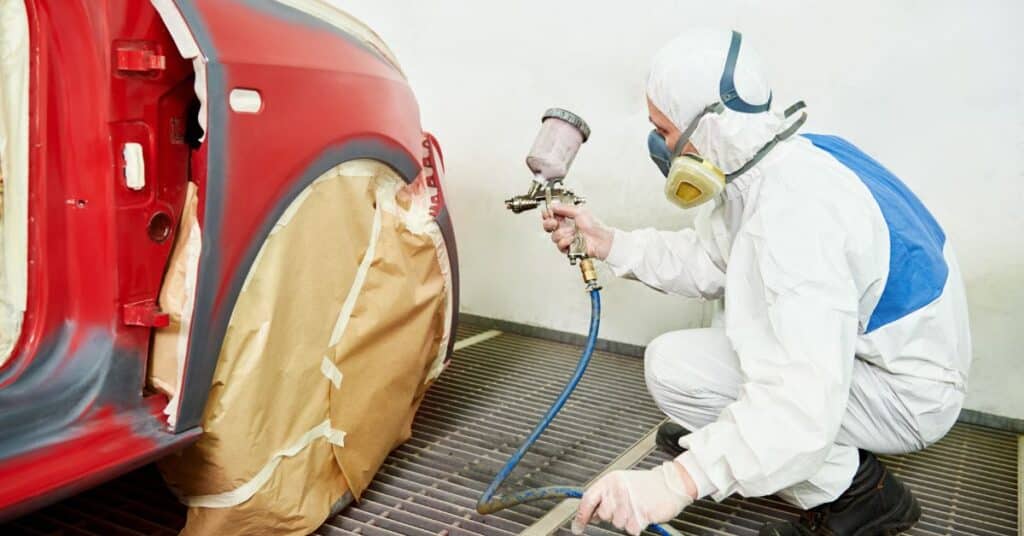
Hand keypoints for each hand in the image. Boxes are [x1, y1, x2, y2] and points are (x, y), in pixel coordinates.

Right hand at [540, 204, 614, 259]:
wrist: (601, 240)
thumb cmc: (594, 226)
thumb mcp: (580, 212)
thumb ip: (565, 208)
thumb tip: (553, 204)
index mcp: (566, 217)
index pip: (550, 215)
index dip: (547, 214)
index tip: (548, 212)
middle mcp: (564, 227)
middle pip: (547, 226)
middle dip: (549, 223)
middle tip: (555, 222)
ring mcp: (565, 238)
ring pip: (554, 236)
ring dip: (564, 233)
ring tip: (573, 232)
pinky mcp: (567, 247)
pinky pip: (560, 245)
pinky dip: (567, 242)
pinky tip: (573, 239)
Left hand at [572, 462, 694, 534]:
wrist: (671, 483)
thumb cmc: (646, 484)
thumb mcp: (620, 484)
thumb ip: (605, 497)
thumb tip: (590, 514)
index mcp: (610, 480)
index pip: (588, 500)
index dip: (581, 516)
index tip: (577, 527)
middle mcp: (618, 490)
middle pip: (603, 515)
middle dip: (612, 516)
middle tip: (625, 507)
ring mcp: (630, 501)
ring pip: (617, 524)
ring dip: (626, 521)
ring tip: (636, 508)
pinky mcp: (642, 513)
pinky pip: (631, 529)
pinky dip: (637, 525)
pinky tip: (643, 514)